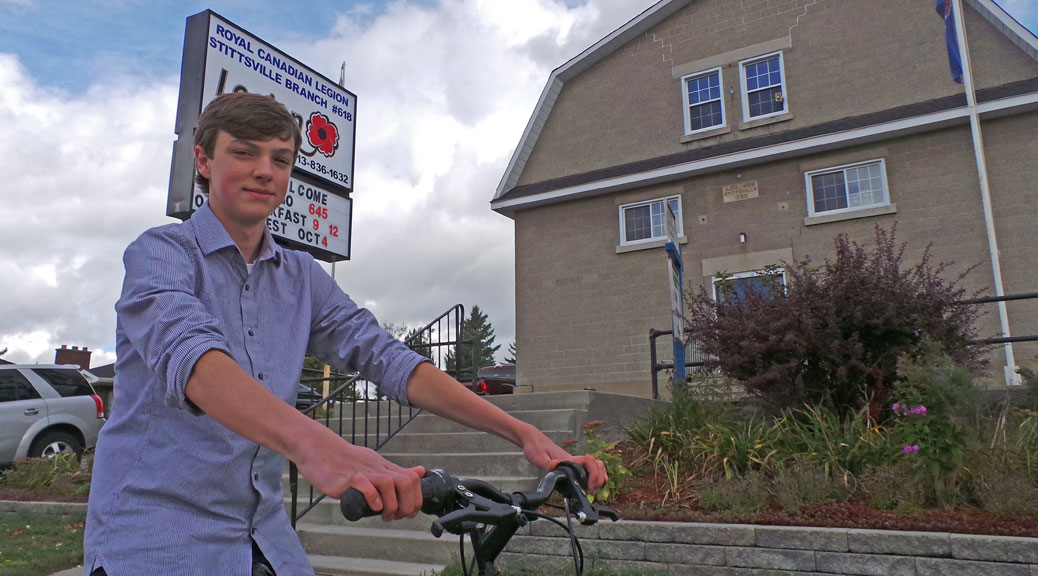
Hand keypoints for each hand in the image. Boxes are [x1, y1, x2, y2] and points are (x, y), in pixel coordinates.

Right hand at [295, 435, 423, 521]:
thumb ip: (396, 471)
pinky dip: (373, 498)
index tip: (409, 513)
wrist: (318, 449)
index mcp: (383, 466)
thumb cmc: (344, 460)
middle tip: (397, 517)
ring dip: (392, 505)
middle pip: (406, 482)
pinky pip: (365, 485)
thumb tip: (419, 472)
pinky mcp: (348, 478)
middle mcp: (377, 468)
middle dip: (408, 505)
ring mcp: (363, 472)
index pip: (412, 479)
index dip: (416, 498)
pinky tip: (373, 507)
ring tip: (384, 516)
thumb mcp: (374, 462)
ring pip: (389, 484)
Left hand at [520, 429, 607, 492]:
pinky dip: (593, 478)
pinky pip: (588, 470)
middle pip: (597, 465)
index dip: (594, 474)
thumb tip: (555, 465)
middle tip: (591, 491)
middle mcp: (574, 460)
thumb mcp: (538, 457)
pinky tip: (587, 487)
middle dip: (599, 479)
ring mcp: (574, 463)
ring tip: (592, 490)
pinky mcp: (572, 466)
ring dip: (598, 478)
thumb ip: (547, 463)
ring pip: (596, 467)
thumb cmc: (535, 448)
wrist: (533, 440)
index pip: (589, 461)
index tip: (589, 486)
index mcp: (568, 459)